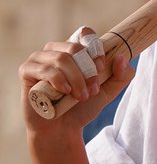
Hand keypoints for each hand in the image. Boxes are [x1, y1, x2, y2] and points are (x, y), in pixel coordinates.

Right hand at [18, 28, 133, 130]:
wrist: (62, 128)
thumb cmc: (82, 107)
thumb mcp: (108, 92)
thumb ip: (121, 76)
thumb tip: (122, 58)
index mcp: (75, 51)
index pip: (86, 34)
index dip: (96, 49)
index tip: (101, 68)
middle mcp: (56, 50)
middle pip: (75, 48)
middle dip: (88, 70)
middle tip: (93, 89)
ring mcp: (39, 59)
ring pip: (61, 59)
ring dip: (76, 79)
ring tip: (81, 96)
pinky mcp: (26, 70)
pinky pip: (45, 69)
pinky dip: (59, 80)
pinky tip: (65, 92)